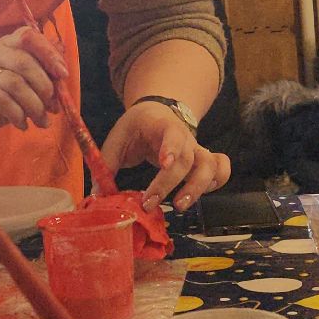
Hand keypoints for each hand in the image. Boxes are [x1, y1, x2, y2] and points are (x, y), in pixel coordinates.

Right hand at [0, 26, 68, 141]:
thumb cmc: (1, 98)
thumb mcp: (24, 83)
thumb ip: (41, 76)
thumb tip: (62, 78)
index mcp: (6, 45)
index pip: (29, 36)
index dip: (48, 53)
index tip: (62, 74)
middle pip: (24, 62)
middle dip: (45, 86)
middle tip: (54, 106)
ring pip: (15, 83)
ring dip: (35, 105)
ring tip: (42, 121)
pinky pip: (3, 101)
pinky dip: (19, 115)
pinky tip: (23, 125)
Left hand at [100, 100, 229, 211]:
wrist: (158, 112)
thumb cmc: (137, 127)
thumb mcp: (118, 137)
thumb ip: (108, 163)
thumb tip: (98, 194)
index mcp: (162, 125)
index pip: (173, 134)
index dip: (171, 148)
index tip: (164, 164)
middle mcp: (186, 137)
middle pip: (188, 159)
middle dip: (170, 184)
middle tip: (149, 204)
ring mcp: (197, 149)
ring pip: (210, 166)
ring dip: (198, 187)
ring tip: (179, 206)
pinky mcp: (204, 160)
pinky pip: (221, 169)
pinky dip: (216, 183)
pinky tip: (200, 196)